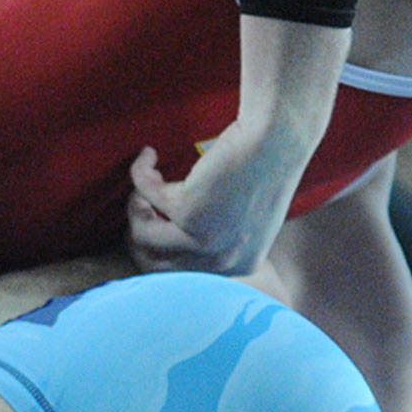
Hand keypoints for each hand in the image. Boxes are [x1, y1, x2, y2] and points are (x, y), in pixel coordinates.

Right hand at [128, 145, 278, 275]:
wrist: (276, 137)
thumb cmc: (264, 167)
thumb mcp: (248, 218)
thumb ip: (219, 238)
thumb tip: (169, 234)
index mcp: (240, 266)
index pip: (181, 274)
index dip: (157, 246)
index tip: (151, 218)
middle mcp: (222, 260)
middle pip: (153, 260)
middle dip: (138, 228)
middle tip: (141, 200)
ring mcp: (203, 238)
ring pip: (142, 234)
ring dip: (135, 204)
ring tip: (146, 179)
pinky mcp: (187, 210)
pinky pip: (145, 192)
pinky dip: (141, 172)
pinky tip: (149, 155)